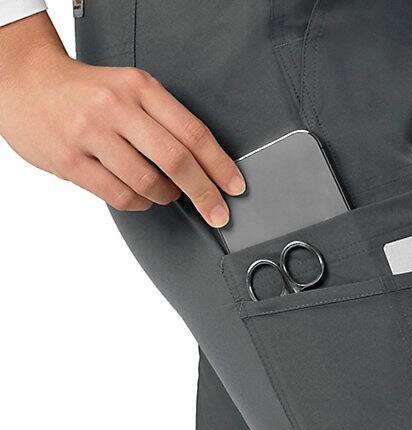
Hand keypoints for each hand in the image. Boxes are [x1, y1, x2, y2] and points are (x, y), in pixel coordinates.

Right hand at [0, 13, 243, 226]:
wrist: (25, 84)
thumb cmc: (85, 93)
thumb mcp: (129, 90)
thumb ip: (164, 121)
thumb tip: (206, 166)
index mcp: (139, 87)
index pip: (192, 131)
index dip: (219, 165)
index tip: (234, 186)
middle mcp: (116, 107)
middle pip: (176, 160)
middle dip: (204, 193)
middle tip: (217, 212)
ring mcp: (91, 134)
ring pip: (148, 183)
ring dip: (166, 197)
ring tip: (166, 193)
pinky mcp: (71, 160)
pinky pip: (120, 196)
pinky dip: (139, 203)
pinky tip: (140, 195)